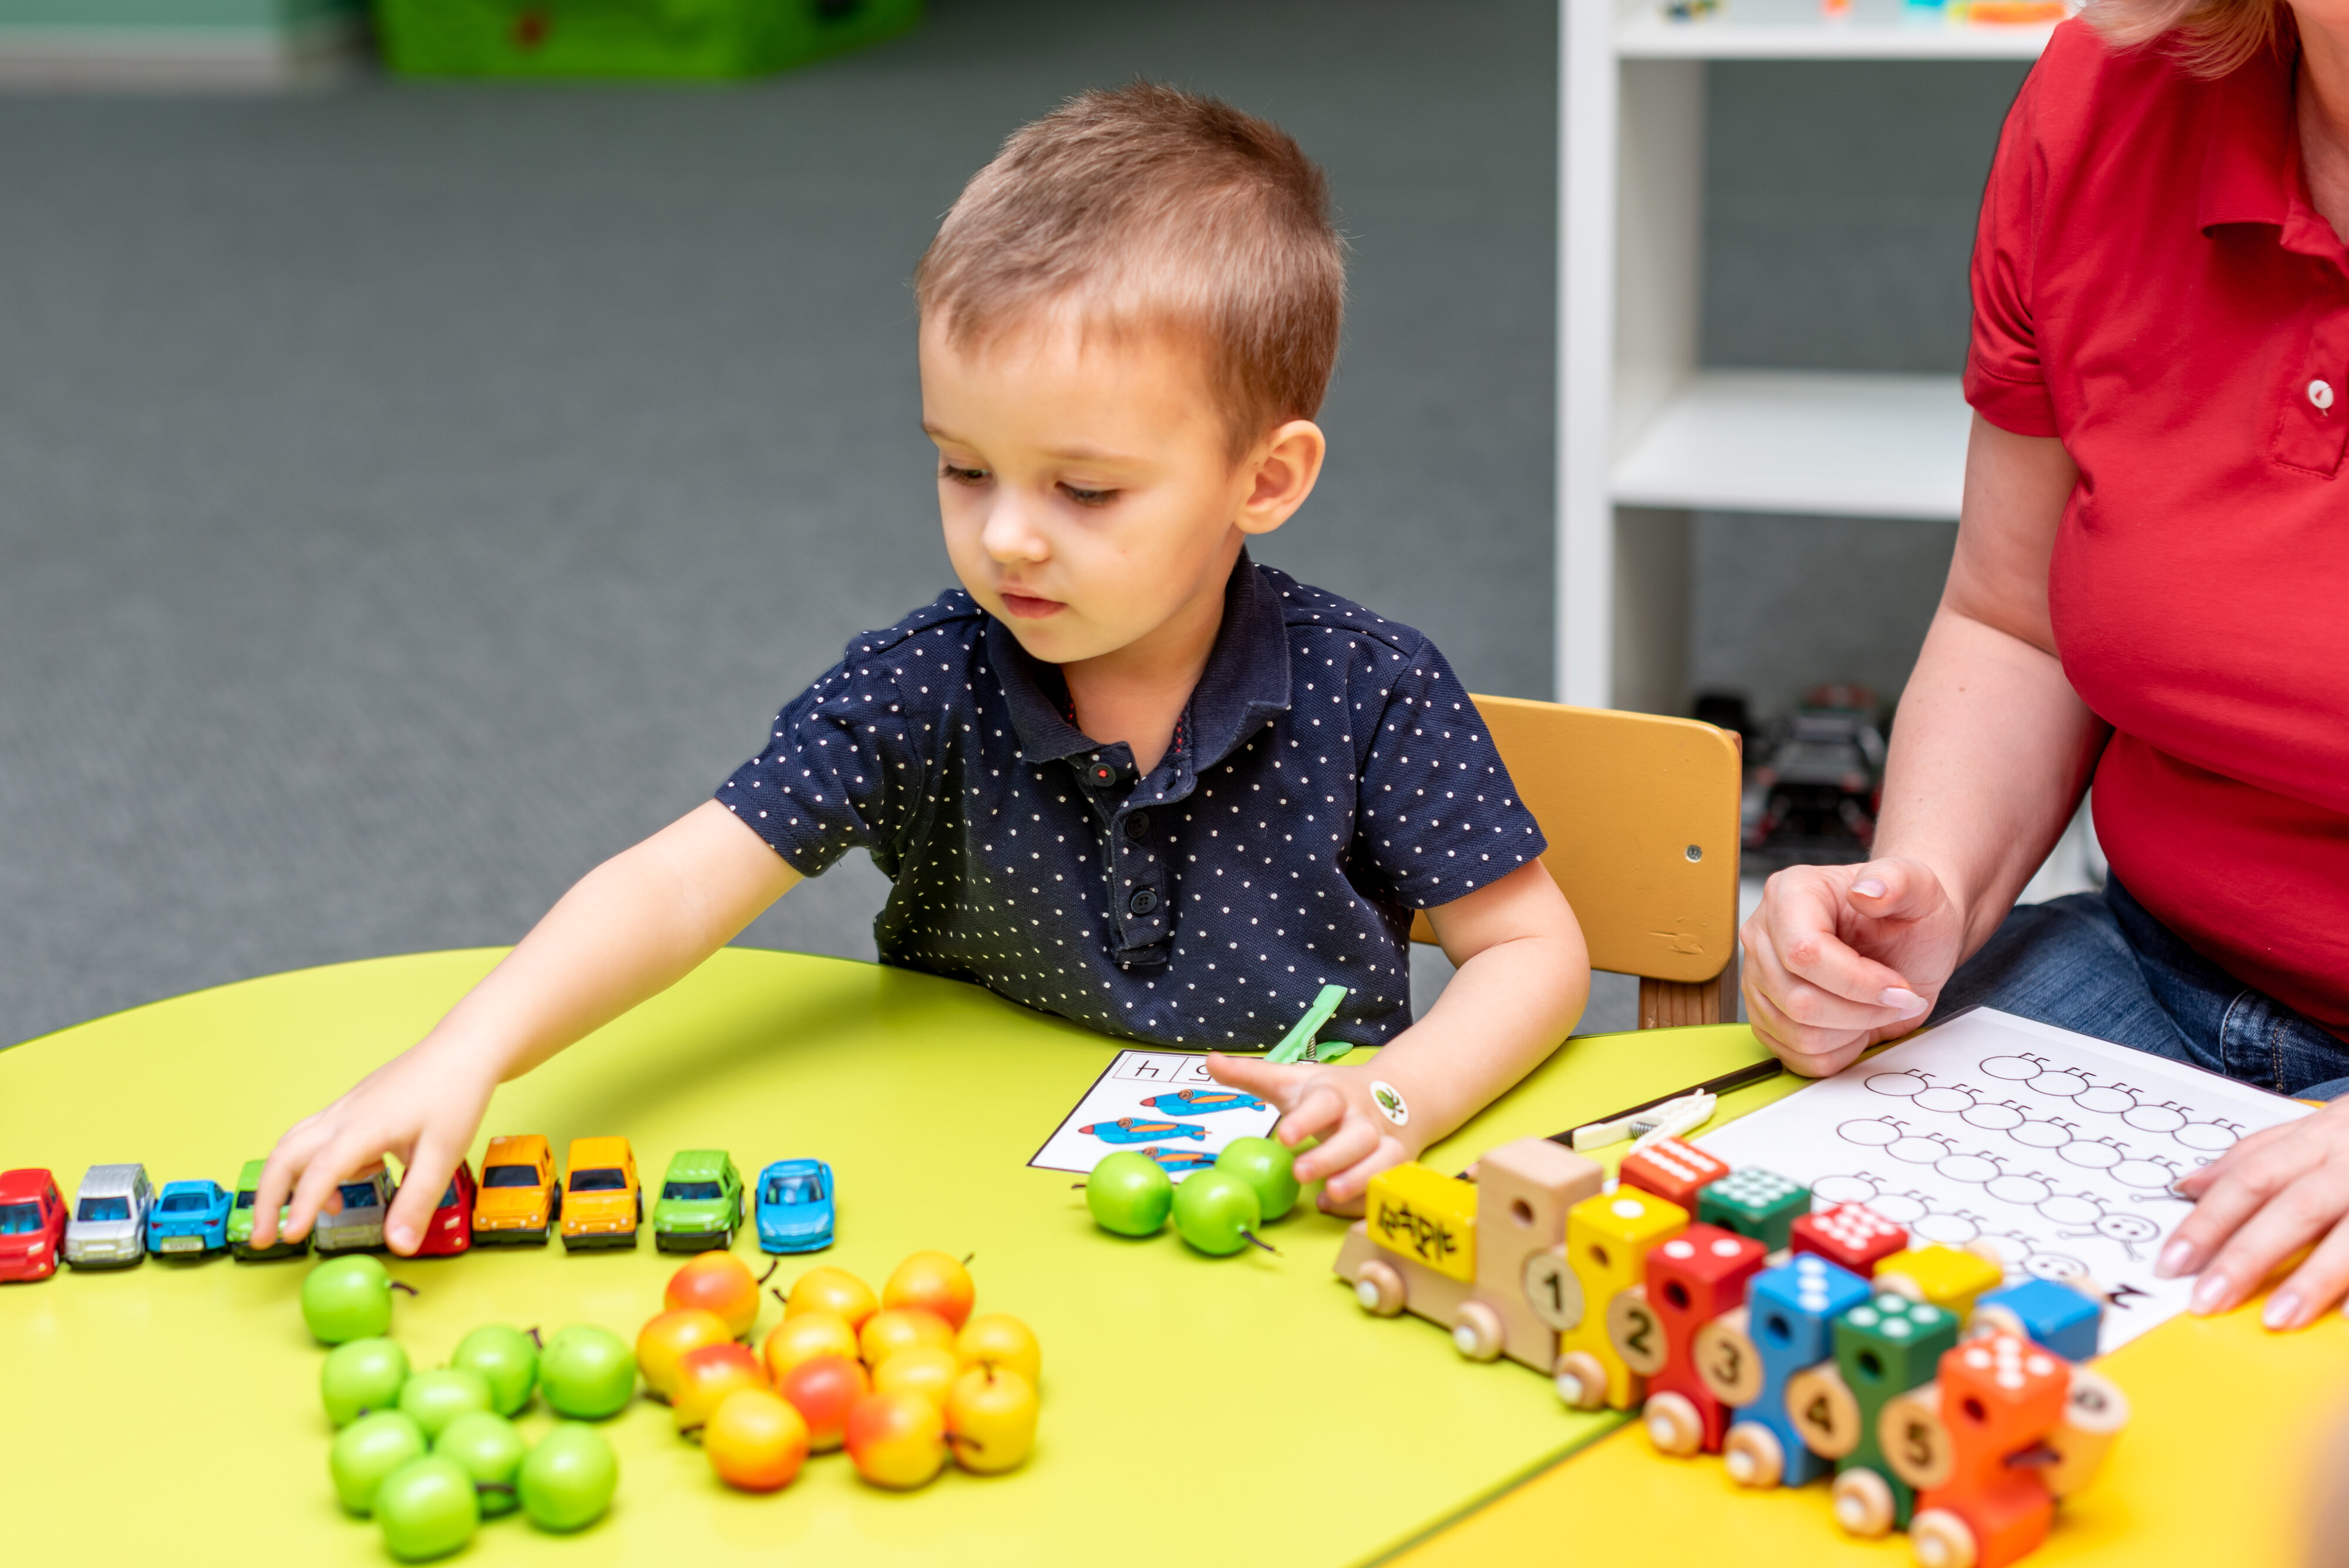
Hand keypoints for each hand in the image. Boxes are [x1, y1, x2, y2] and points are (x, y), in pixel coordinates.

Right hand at [249, 1037, 497, 1256]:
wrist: (463, 1049)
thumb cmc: (455, 1094)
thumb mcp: (443, 1154)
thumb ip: (417, 1201)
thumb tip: (399, 1246)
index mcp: (363, 1128)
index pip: (319, 1171)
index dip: (302, 1206)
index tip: (290, 1237)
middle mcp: (343, 1116)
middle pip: (284, 1156)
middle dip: (267, 1199)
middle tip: (263, 1237)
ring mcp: (344, 1109)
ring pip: (293, 1144)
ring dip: (287, 1180)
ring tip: (319, 1214)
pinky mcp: (352, 1107)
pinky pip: (316, 1137)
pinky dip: (317, 1163)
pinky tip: (358, 1174)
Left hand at [1203, 1054, 1418, 1213]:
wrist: (1395, 1095)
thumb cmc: (1331, 1094)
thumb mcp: (1292, 1080)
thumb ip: (1251, 1075)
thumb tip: (1209, 1061)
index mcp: (1336, 1094)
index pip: (1325, 1103)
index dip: (1306, 1119)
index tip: (1283, 1136)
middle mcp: (1364, 1118)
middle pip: (1357, 1136)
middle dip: (1332, 1155)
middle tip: (1300, 1172)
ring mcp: (1385, 1142)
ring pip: (1383, 1161)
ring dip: (1359, 1178)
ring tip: (1330, 1192)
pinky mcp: (1396, 1165)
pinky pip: (1386, 1184)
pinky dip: (1365, 1198)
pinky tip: (1334, 1204)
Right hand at [1739, 856, 1967, 1077]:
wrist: (1907, 940)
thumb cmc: (1908, 915)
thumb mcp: (1921, 889)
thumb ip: (1899, 881)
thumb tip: (1867, 890)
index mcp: (1790, 894)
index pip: (1803, 953)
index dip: (1856, 982)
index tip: (1899, 988)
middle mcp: (1763, 935)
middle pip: (1798, 1000)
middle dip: (1861, 1012)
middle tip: (1898, 1000)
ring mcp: (1759, 978)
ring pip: (1798, 1033)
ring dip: (1852, 1032)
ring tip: (1877, 1009)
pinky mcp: (1766, 1015)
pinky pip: (1797, 1056)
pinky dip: (1838, 1051)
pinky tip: (1856, 1024)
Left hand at [2160, 1099, 2348, 1329]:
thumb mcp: (2317, 1130)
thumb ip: (2257, 1157)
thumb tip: (2188, 1184)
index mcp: (2320, 1140)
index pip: (2250, 1179)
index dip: (2208, 1221)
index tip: (2170, 1262)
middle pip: (2293, 1207)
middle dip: (2246, 1255)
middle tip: (2204, 1300)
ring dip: (2313, 1278)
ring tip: (2276, 1318)